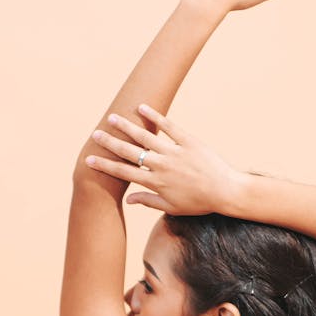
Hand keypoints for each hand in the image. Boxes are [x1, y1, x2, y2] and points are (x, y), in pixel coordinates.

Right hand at [84, 104, 240, 215]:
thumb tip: (128, 200)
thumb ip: (148, 202)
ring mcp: (174, 152)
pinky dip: (155, 116)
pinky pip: (169, 126)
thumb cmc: (199, 203)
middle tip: (95, 134)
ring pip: (145, 137)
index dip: (105, 165)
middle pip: (130, 152)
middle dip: (110, 143)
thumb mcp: (172, 207)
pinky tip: (141, 107)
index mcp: (156, 183)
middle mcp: (161, 166)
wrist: (226, 191)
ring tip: (113, 117)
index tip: (89, 159)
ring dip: (127, 126)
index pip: (124, 173)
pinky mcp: (188, 141)